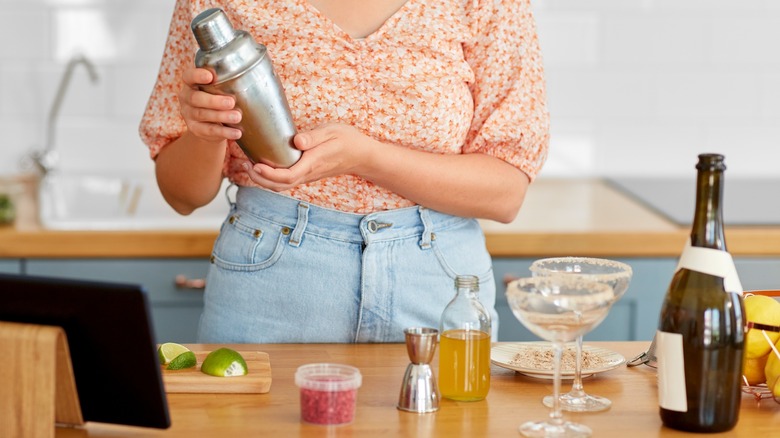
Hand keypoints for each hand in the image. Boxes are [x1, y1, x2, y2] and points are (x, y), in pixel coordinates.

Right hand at [178, 67, 242, 142]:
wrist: (212, 123)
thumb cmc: (219, 96)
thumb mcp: (220, 86)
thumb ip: (230, 76)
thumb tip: (258, 64)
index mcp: (191, 83)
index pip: (188, 76)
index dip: (197, 75)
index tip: (210, 76)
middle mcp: (186, 98)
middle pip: (196, 98)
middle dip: (214, 101)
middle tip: (231, 102)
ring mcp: (189, 115)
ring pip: (202, 115)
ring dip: (221, 116)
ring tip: (237, 117)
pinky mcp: (196, 130)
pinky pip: (209, 131)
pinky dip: (224, 132)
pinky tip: (236, 133)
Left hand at [243, 123, 373, 190]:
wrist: (362, 155)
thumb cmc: (347, 140)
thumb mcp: (332, 132)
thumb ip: (314, 137)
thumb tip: (296, 141)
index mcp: (313, 163)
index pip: (288, 176)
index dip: (269, 174)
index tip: (255, 164)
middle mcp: (309, 173)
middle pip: (280, 185)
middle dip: (260, 179)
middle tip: (246, 165)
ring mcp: (308, 176)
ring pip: (282, 186)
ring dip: (264, 180)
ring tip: (250, 166)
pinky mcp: (307, 174)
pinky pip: (287, 181)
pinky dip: (272, 178)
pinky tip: (265, 166)